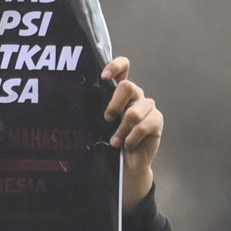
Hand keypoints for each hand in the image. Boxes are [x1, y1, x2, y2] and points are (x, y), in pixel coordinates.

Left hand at [102, 57, 163, 212]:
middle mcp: (135, 96)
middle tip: (107, 118)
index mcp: (121, 91)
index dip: (115, 66)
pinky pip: (144, 125)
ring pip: (134, 111)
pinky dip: (132, 137)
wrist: (126, 164)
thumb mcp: (99, 122)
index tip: (104, 76)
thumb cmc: (110, 141)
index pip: (124, 66)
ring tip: (115, 141)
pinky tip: (127, 145)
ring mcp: (147, 107)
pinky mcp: (156, 120)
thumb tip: (74, 101)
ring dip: (121, 129)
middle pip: (128, 86)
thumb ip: (96, 109)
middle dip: (114, 104)